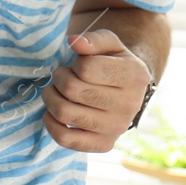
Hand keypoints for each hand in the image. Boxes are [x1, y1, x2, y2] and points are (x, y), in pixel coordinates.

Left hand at [42, 30, 154, 151]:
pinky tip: (53, 113)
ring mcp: (117, 128)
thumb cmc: (113, 63)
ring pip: (65, 113)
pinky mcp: (103, 144)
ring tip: (57, 92)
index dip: (74, 64)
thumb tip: (74, 42)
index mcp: (134, 76)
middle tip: (62, 77)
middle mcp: (130, 105)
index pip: (86, 68)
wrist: (126, 92)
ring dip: (51, 98)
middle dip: (59, 78)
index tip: (77, 66)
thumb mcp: (109, 43)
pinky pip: (65, 139)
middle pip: (72, 89)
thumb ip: (93, 39)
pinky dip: (51, 124)